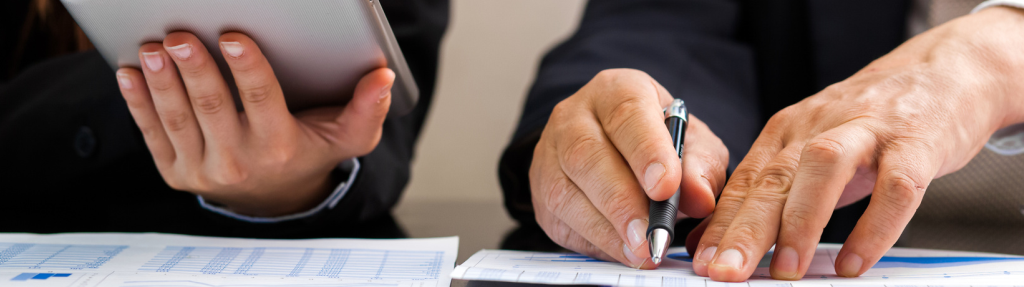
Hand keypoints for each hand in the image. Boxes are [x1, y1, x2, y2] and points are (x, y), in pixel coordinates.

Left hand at [114, 32, 393, 216]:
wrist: (273, 196)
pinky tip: (131, 72)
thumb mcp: (346, 137)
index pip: (261, 101)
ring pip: (178, 118)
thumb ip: (368, 108)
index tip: (232, 37)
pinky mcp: (175, 171)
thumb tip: (382, 77)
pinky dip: (138, 103)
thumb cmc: (308, 152)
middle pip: (212, 107)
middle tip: (180, 36)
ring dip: (162, 82)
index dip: (246, 68)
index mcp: (280, 145)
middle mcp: (240, 161)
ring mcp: (203, 169)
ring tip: (155, 48)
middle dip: (194, 69)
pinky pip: (153, 133)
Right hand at [530, 69, 728, 267]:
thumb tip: (699, 197)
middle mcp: (573, 117)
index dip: (646, 151)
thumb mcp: (692, 142)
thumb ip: (700, 165)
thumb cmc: (658, 142)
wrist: (617, 148)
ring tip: (642, 251)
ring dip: (606, 228)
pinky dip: (594, 242)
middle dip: (621, 200)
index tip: (666, 187)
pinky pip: (560, 220)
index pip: (626, 114)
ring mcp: (550, 155)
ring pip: (565, 192)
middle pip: (586, 155)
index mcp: (615, 91)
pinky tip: (623, 252)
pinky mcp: (541, 192)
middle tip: (651, 233)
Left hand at [688, 7, 1023, 280]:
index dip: (719, 224)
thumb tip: (712, 238)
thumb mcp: (810, 149)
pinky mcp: (916, 141)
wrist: (944, 71)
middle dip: (744, 228)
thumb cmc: (870, 122)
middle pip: (772, 177)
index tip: (700, 262)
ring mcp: (867, 130)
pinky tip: (854, 262)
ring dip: (800, 222)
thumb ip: (769, 191)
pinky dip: (874, 227)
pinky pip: (895, 186)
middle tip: (725, 271)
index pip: (743, 181)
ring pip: (822, 169)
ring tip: (786, 271)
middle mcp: (818, 126)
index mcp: (786, 131)